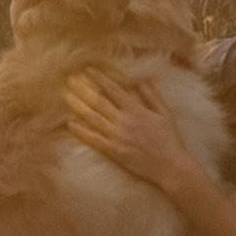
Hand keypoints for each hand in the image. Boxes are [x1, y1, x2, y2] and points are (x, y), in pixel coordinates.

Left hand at [63, 73, 199, 200]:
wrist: (170, 166)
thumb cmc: (170, 139)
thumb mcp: (165, 113)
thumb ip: (152, 95)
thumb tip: (141, 80)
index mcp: (136, 110)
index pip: (114, 90)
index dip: (100, 78)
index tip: (88, 69)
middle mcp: (124, 122)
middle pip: (99, 102)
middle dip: (83, 89)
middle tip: (69, 79)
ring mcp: (117, 137)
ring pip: (93, 119)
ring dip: (78, 106)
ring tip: (65, 96)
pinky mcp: (114, 152)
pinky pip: (94, 140)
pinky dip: (81, 132)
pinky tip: (70, 125)